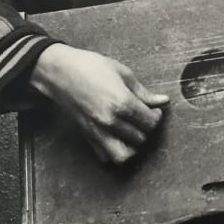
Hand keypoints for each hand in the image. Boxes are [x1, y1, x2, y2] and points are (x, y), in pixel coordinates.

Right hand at [29, 43, 168, 164]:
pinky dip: (114, 151)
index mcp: (122, 103)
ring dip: (132, 146)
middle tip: (143, 116)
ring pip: (124, 155)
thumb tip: (163, 101)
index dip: (156, 116)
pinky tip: (117, 137)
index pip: (150, 122)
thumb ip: (143, 92)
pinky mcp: (87, 136)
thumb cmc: (90, 67)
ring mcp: (97, 131)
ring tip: (132, 131)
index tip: (153, 109)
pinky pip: (104, 156)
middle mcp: (111, 121)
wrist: (60, 71)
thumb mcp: (123, 73)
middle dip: (146, 128)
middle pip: (140, 138)